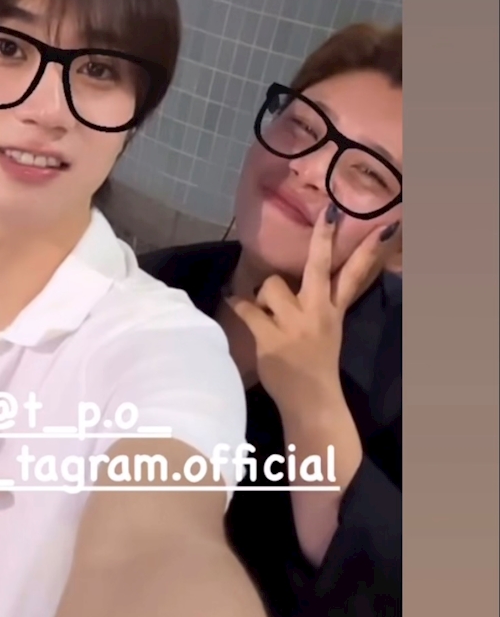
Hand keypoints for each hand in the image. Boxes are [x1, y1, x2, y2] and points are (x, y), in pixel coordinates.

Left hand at [227, 209, 394, 414]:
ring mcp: (294, 324)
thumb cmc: (316, 364)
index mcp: (335, 310)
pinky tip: (232, 300)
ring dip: (262, 295)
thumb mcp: (331, 329)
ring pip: (271, 286)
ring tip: (263, 311)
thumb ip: (325, 302)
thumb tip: (304, 279)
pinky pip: (247, 308)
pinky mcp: (271, 337)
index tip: (384, 224)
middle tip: (328, 214)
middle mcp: (318, 312)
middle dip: (324, 238)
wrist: (312, 402)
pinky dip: (237, 303)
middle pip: (319, 267)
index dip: (368, 249)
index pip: (355, 274)